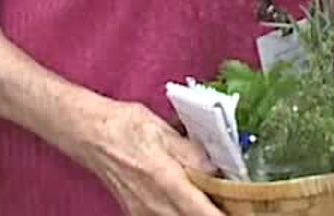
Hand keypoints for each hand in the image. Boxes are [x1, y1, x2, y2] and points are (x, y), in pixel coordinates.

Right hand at [78, 99, 222, 215]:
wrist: (89, 134)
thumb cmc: (124, 127)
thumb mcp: (161, 130)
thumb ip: (191, 152)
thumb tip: (216, 168)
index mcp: (164, 180)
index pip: (202, 212)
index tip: (243, 214)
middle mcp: (154, 203)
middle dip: (214, 214)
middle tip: (235, 206)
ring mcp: (143, 212)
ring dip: (197, 214)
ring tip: (215, 203)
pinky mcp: (137, 213)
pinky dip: (181, 213)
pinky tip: (189, 202)